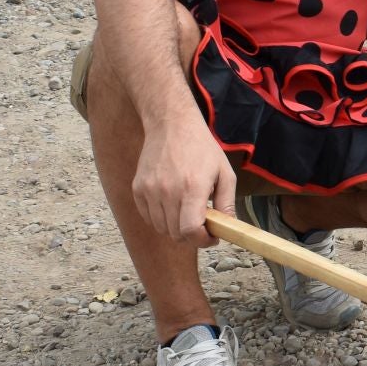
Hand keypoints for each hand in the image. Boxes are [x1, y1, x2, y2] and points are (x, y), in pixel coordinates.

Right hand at [132, 120, 236, 246]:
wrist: (171, 125)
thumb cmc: (201, 148)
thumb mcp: (224, 172)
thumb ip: (227, 203)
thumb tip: (228, 228)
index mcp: (192, 188)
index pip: (190, 231)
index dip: (202, 241)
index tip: (211, 237)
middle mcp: (168, 191)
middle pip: (176, 233)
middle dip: (192, 236)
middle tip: (201, 224)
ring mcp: (149, 190)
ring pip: (161, 228)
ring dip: (175, 227)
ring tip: (186, 211)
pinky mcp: (138, 188)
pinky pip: (148, 217)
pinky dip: (160, 219)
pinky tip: (171, 205)